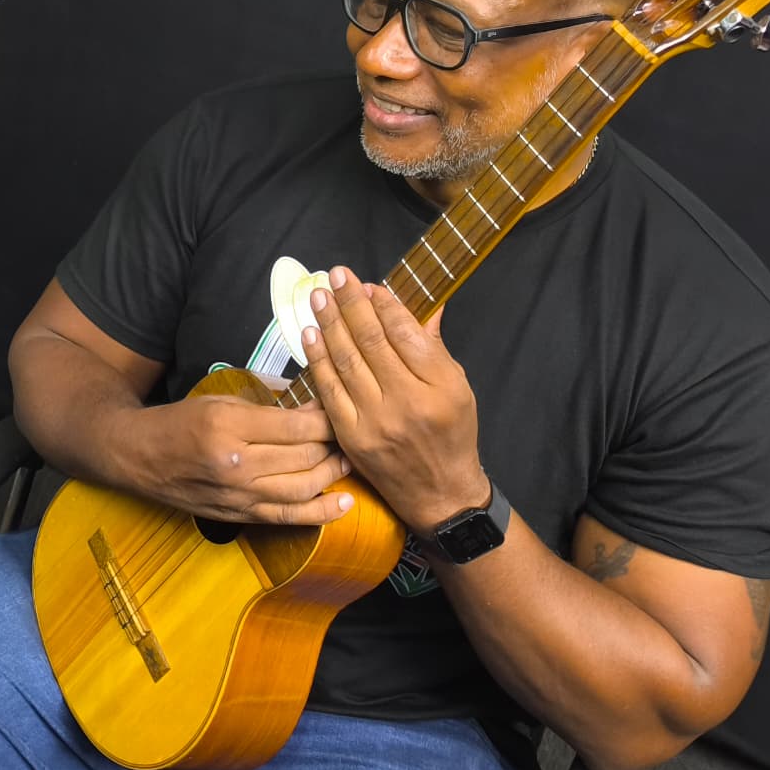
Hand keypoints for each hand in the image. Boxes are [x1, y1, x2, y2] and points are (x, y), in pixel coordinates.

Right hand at [129, 387, 352, 524]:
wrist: (139, 456)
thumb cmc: (179, 422)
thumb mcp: (220, 400)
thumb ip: (267, 407)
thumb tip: (313, 409)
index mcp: (229, 426)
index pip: (296, 426)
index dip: (326, 419)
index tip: (339, 409)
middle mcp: (236, 464)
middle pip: (304, 457)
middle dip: (334, 443)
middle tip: (349, 433)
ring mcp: (238, 494)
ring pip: (303, 488)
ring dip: (333, 475)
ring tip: (348, 460)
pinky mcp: (239, 515)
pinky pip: (289, 517)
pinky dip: (321, 512)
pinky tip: (345, 503)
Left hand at [300, 268, 487, 534]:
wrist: (439, 493)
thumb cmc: (452, 435)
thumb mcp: (458, 389)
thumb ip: (435, 348)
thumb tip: (426, 306)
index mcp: (441, 387)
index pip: (406, 335)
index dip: (384, 306)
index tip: (369, 286)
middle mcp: (408, 403)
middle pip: (372, 342)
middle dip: (351, 304)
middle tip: (336, 276)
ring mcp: (375, 421)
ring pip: (347, 362)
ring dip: (329, 324)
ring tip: (319, 297)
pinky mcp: (352, 436)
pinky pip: (329, 390)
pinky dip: (318, 359)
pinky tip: (311, 334)